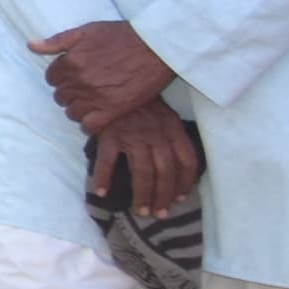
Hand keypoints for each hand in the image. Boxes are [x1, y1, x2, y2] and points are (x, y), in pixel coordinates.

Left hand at [30, 18, 174, 130]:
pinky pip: (90, 126)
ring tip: (90, 102)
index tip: (72, 76)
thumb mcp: (87, 31)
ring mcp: (97, 97)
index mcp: (71, 61)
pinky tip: (95, 119)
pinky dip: (89, 125)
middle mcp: (80, 81)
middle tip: (83, 89)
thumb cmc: (123, 36)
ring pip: (72, 112)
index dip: (60, 77)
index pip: (51, 78)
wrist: (157, 47)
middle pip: (60, 96)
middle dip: (68, 93)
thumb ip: (57, 41)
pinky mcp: (115, 109)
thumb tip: (31, 46)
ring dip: (78, 109)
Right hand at [89, 101, 202, 217]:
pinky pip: (108, 161)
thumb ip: (171, 133)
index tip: (180, 198)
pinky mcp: (110, 135)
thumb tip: (175, 160)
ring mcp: (133, 136)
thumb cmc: (140, 95)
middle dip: (163, 197)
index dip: (185, 183)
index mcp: (173, 129)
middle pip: (165, 173)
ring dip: (142, 195)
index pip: (187, 161)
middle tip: (159, 213)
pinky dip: (104, 178)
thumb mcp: (164, 110)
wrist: (114, 74)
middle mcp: (156, 135)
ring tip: (141, 211)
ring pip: (143, 173)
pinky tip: (101, 191)